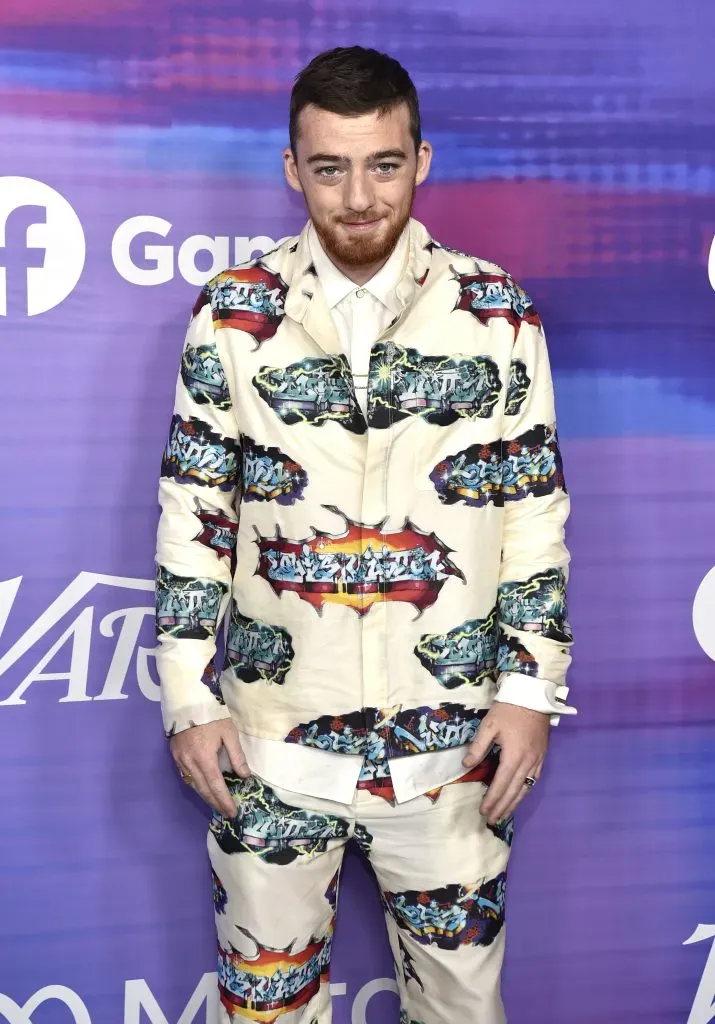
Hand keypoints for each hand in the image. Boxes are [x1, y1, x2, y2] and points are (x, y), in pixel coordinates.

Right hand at [169, 719, 249, 817]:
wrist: (186, 702)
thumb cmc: (211, 715)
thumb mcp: (228, 732)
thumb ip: (237, 755)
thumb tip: (244, 775)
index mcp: (205, 758)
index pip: (216, 786)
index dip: (224, 801)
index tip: (232, 812)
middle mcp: (190, 763)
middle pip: (203, 790)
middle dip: (215, 803)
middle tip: (226, 812)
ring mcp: (180, 760)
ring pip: (193, 785)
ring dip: (205, 796)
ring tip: (217, 804)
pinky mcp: (175, 755)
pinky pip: (186, 776)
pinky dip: (196, 785)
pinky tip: (203, 788)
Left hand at [462, 703, 549, 825]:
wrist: (533, 697)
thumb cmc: (509, 710)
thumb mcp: (489, 725)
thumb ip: (478, 747)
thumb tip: (466, 765)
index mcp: (514, 756)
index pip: (501, 784)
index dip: (492, 799)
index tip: (483, 810)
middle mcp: (528, 762)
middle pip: (514, 791)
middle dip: (502, 807)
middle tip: (492, 820)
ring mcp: (537, 761)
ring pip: (525, 788)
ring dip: (514, 803)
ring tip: (504, 815)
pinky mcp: (542, 757)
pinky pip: (533, 780)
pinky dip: (525, 792)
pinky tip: (518, 796)